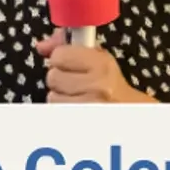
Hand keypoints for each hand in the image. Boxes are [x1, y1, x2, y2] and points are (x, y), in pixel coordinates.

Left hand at [35, 28, 149, 103]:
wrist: (128, 111)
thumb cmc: (110, 83)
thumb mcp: (98, 57)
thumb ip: (68, 45)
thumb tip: (41, 46)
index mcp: (102, 65)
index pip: (59, 55)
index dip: (61, 58)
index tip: (70, 62)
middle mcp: (97, 87)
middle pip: (53, 77)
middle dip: (60, 78)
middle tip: (75, 81)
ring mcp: (89, 109)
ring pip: (52, 97)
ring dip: (60, 96)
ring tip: (76, 95)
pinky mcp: (81, 124)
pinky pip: (56, 112)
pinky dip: (62, 109)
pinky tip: (74, 107)